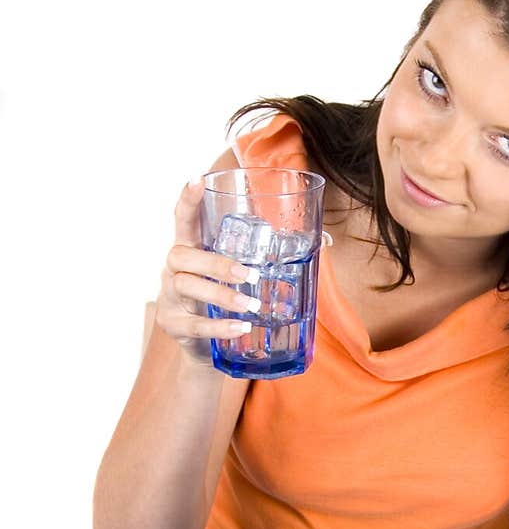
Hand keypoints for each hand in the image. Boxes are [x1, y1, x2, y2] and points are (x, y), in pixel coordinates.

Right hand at [155, 179, 259, 363]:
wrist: (207, 348)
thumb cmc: (225, 302)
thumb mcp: (237, 277)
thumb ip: (261, 259)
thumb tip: (320, 242)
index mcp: (190, 249)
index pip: (183, 219)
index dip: (188, 200)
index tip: (196, 179)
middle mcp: (173, 269)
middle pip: (181, 256)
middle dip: (216, 264)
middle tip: (250, 275)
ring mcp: (169, 297)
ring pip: (187, 287)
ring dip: (222, 294)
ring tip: (251, 305)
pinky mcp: (172, 324)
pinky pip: (194, 324)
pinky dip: (219, 325)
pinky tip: (240, 327)